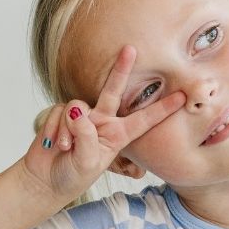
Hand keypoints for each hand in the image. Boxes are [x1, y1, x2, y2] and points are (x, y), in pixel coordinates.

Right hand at [20, 44, 186, 197]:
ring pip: (77, 107)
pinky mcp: (63, 114)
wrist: (45, 180)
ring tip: (65, 150)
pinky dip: (55, 129)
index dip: (162, 109)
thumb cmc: (71, 177)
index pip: (142, 120)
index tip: (182, 98)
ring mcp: (82, 117)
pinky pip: (60, 112)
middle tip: (130, 49)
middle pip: (113, 90)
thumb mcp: (86, 162)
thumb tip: (77, 109)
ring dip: (69, 131)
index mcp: (116, 136)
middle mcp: (102, 122)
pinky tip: (53, 144)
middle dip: (121, 69)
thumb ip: (85, 136)